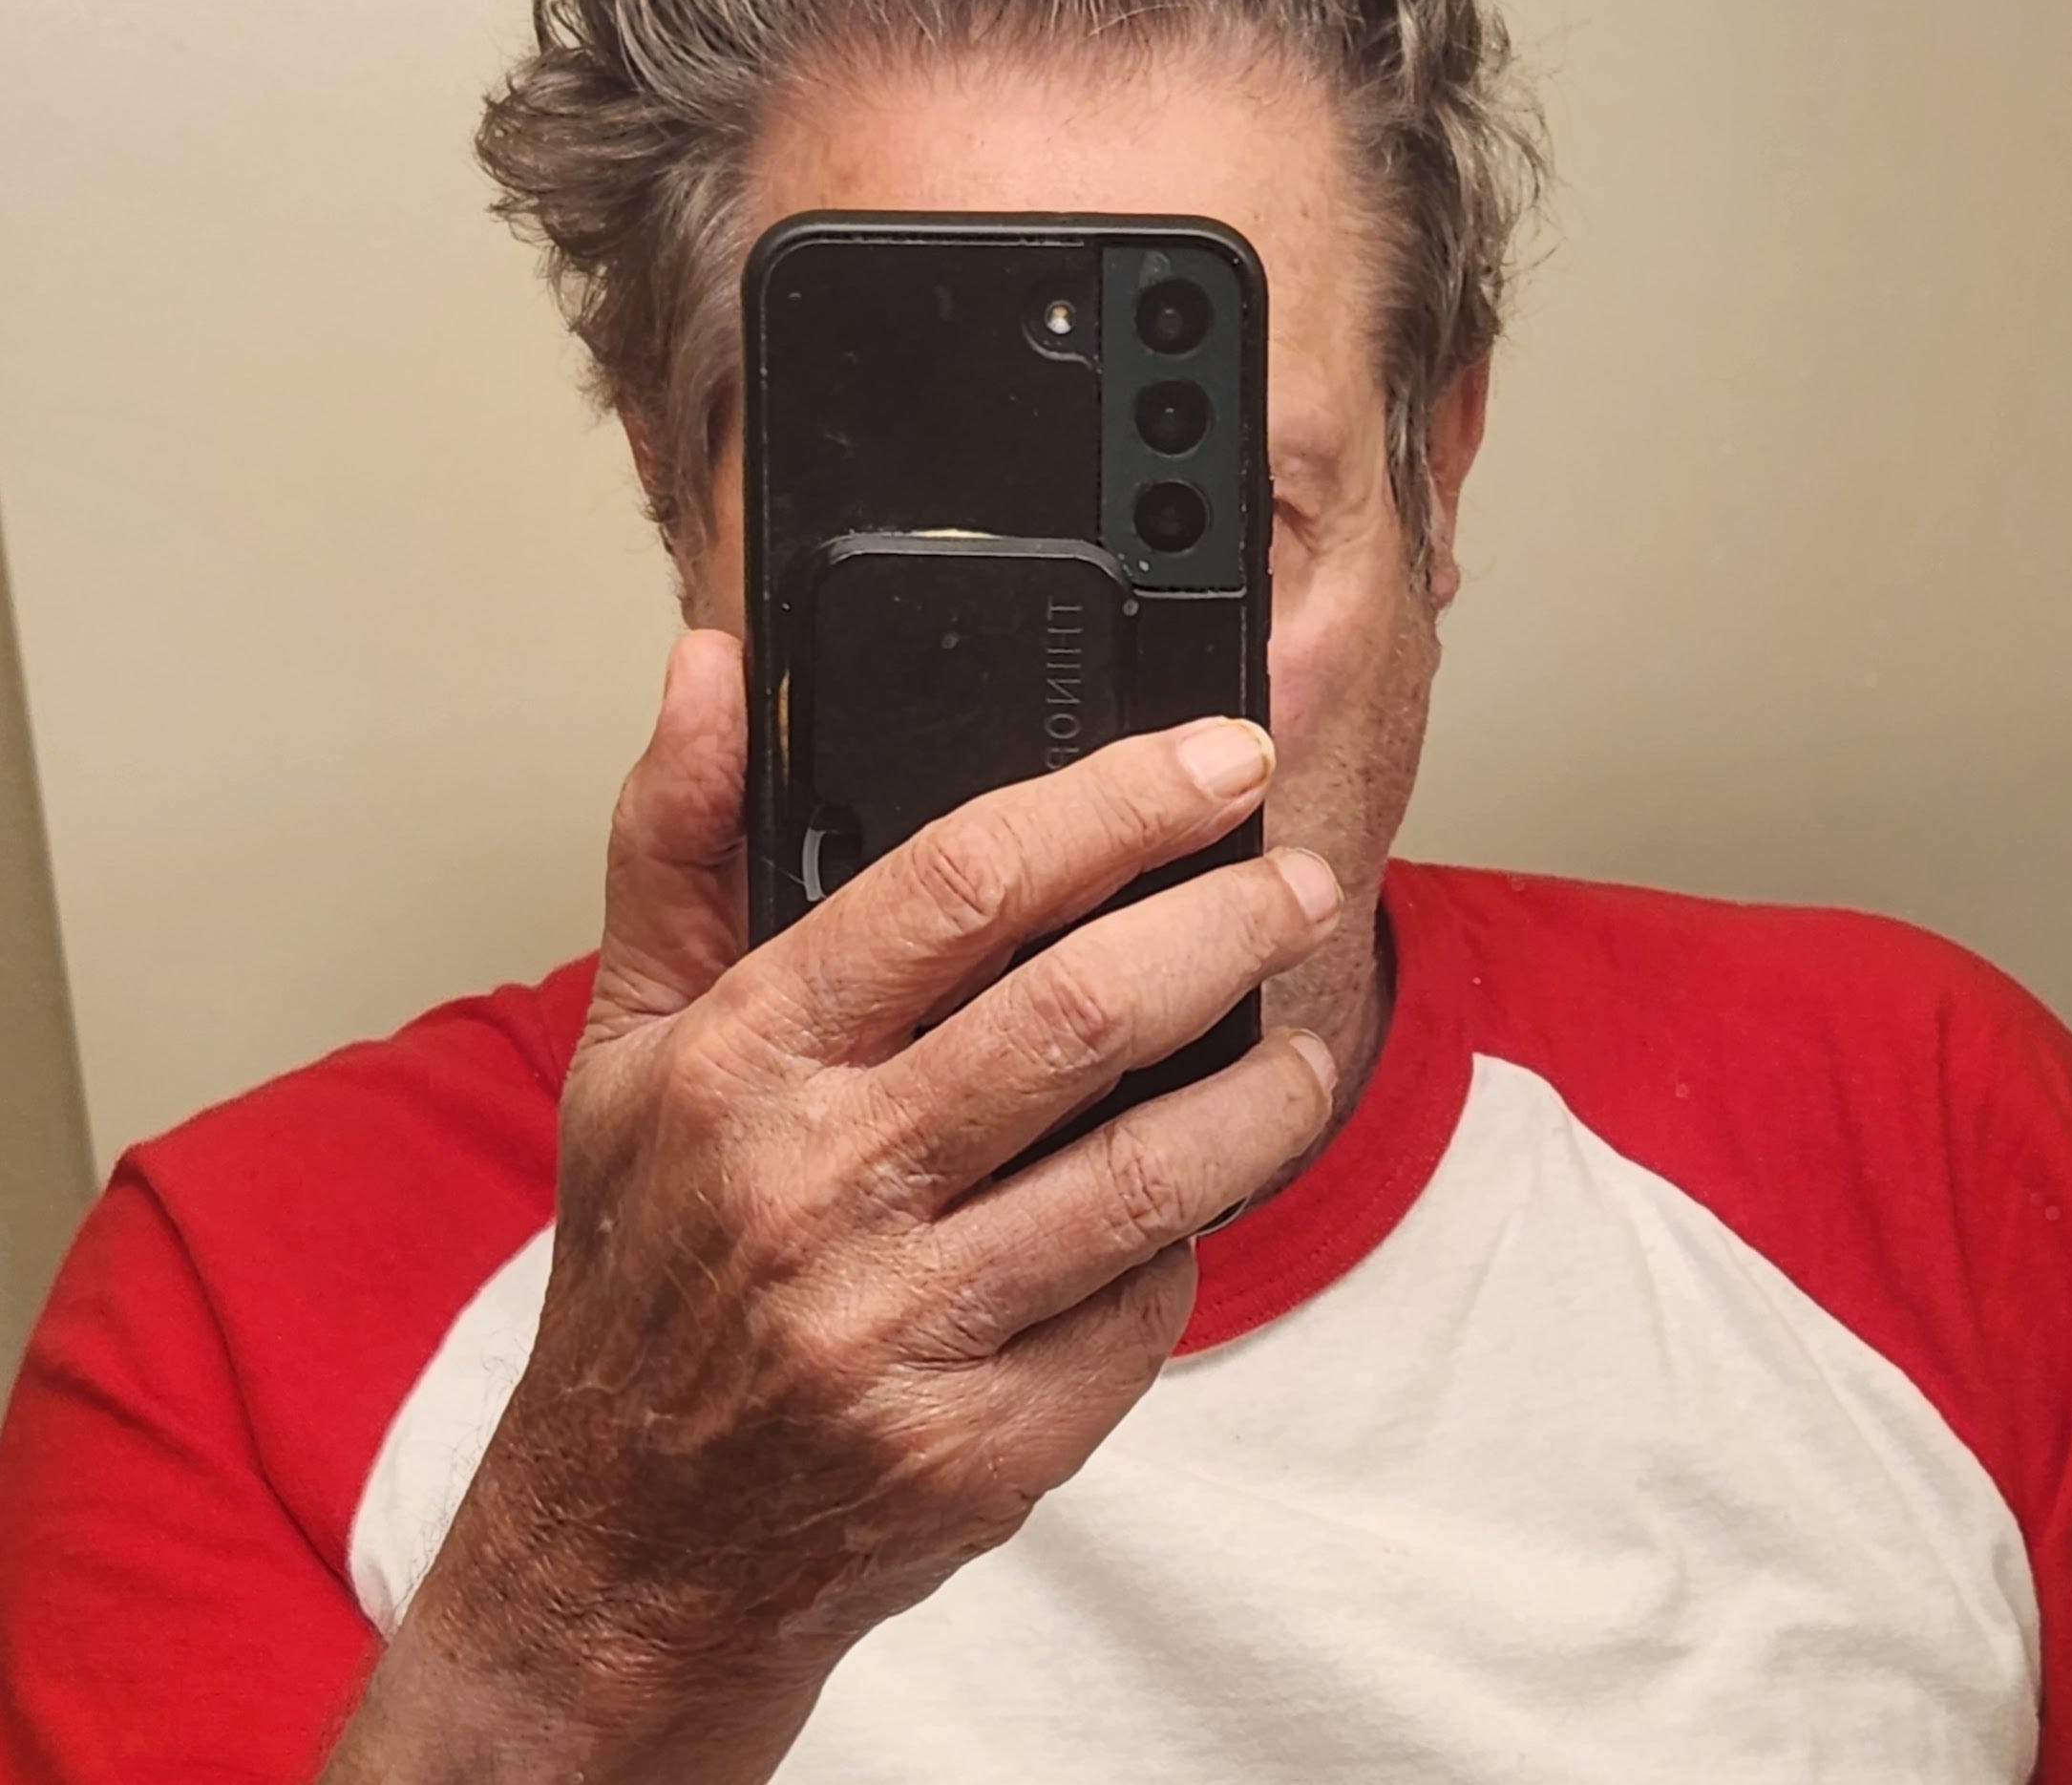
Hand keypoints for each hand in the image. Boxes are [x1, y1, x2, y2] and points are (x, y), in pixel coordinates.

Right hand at [332, 629, 1337, 1783]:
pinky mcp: (984, 1444)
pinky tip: (1192, 1194)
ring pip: (1150, 1169)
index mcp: (738, 1062)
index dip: (1115, 801)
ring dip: (1263, 1089)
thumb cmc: (646, 1268)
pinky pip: (1141, 1305)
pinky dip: (1188, 1237)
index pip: (957, 884)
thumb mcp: (627, 1042)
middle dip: (1228, 923)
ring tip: (1303, 1040)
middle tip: (1295, 879)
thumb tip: (718, 663)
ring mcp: (904, 1328)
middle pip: (1083, 1011)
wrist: (627, 1551)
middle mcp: (817, 1188)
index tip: (1216, 758)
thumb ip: (678, 838)